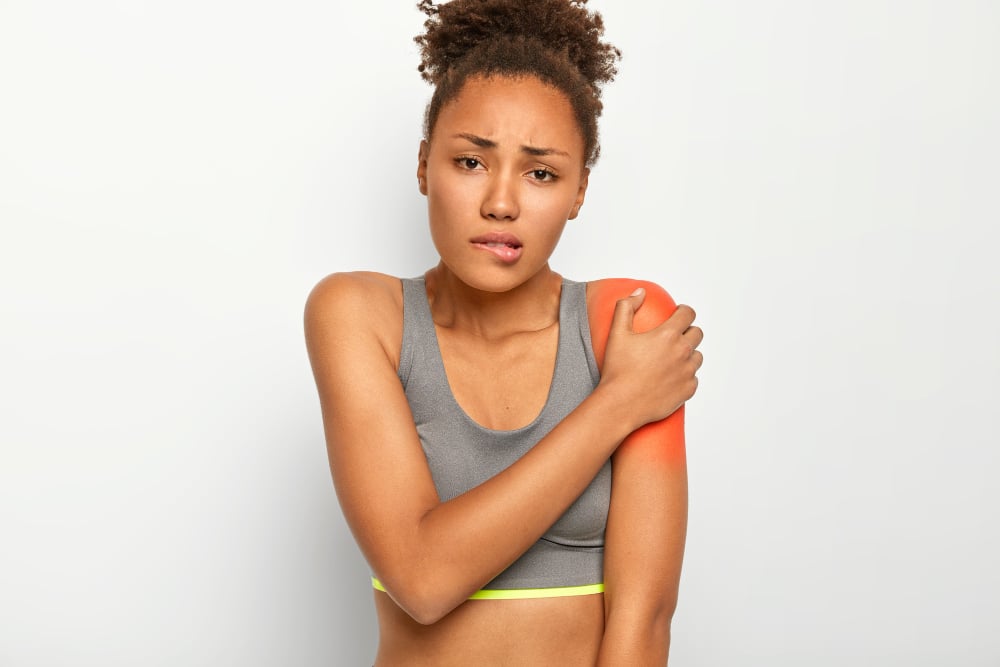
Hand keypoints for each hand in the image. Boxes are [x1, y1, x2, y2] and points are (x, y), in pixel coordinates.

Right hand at [599, 288, 702, 429]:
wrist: (621, 404)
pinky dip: (686, 376)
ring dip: (688, 354)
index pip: (688, 314)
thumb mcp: (617, 334)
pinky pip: (694, 378)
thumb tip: (640, 292)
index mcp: (668, 335)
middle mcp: (683, 352)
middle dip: (688, 331)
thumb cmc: (618, 370)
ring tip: (673, 358)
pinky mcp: (688, 390)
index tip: (679, 314)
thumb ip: (626, 307)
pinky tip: (672, 377)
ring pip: (697, 357)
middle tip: (675, 337)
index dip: (684, 311)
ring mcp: (687, 372)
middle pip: (697, 334)